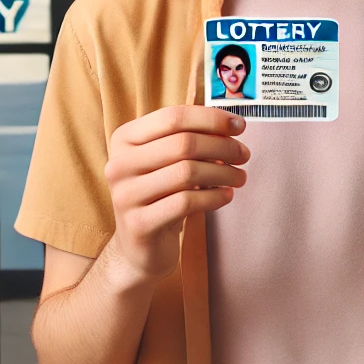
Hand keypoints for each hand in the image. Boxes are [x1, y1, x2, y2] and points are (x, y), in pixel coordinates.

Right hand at [101, 105, 248, 282]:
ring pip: (187, 173)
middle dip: (222, 147)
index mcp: (124, 139)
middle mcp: (119, 164)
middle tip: (244, 155)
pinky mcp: (139, 223)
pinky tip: (226, 196)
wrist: (139, 246)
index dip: (211, 119)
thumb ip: (189, 139)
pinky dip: (213, 197)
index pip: (172, 117)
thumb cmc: (160, 195)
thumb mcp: (167, 162)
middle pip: (183, 143)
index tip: (240, 125)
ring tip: (239, 177)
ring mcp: (126, 195)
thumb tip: (232, 126)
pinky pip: (186, 202)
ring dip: (223, 172)